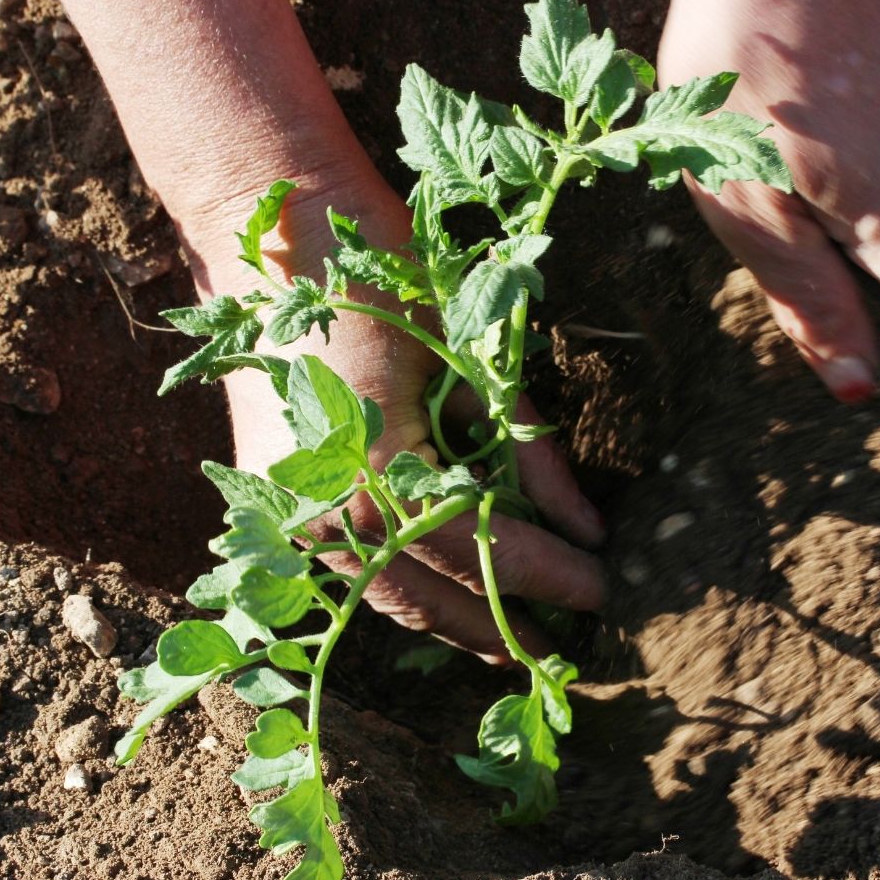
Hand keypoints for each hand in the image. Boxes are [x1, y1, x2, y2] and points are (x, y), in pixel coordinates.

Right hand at [61, 0, 603, 663]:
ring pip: (387, 597)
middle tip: (569, 654)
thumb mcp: (472, 362)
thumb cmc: (385, 276)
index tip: (607, 592)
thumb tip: (591, 528)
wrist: (272, 225)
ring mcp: (288, 518)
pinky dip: (407, 587)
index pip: (486, 550)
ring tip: (517, 643)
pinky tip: (453, 601)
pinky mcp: (271, 505)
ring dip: (455, 623)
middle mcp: (324, 515)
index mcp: (375, 474)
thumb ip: (529, 452)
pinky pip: (353, 570)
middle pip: (433, 600)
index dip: (551, 577)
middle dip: (506, 627)